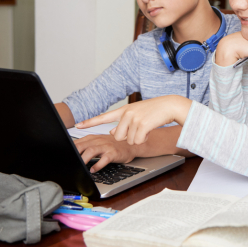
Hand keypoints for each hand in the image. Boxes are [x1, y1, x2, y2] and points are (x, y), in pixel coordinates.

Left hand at [74, 134, 137, 172]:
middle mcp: (98, 140)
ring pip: (92, 151)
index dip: (69, 149)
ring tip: (80, 167)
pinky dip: (98, 165)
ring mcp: (106, 146)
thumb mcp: (99, 143)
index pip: (77, 142)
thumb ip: (86, 146)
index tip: (63, 156)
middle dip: (74, 153)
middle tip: (69, 162)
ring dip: (84, 159)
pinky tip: (93, 170)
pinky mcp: (113, 153)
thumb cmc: (113, 145)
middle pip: (82, 145)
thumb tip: (72, 153)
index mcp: (93, 138)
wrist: (130, 145)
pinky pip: (104, 159)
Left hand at [75, 95, 191, 144]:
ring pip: (129, 140)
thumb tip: (113, 133)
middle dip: (128, 137)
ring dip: (138, 138)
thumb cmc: (154, 111)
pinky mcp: (142, 124)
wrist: (169, 105)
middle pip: (118, 136)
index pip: (103, 117)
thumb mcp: (137, 114)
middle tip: (139, 129)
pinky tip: (150, 130)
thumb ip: (124, 122)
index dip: (90, 122)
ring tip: (146, 127)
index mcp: (124, 110)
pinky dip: (144, 139)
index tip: (78, 126)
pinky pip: (137, 141)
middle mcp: (126, 113)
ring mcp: (134, 118)